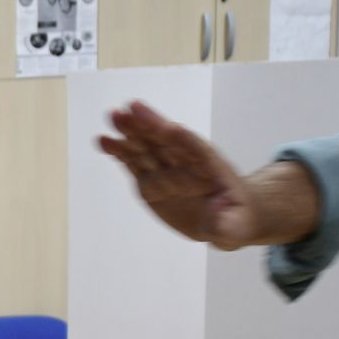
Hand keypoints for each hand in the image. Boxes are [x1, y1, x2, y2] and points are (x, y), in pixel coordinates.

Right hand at [96, 100, 270, 248]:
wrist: (223, 218)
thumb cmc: (233, 220)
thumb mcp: (234, 228)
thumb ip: (225, 222)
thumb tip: (217, 209)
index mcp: (209, 168)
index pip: (195, 149)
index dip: (182, 139)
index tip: (167, 126)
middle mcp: (184, 163)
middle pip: (165, 141)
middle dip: (148, 126)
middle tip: (128, 110)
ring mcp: (164, 170)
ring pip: (146, 148)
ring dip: (129, 132)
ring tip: (113, 116)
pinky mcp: (148, 180)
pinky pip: (132, 163)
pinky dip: (118, 152)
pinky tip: (103, 141)